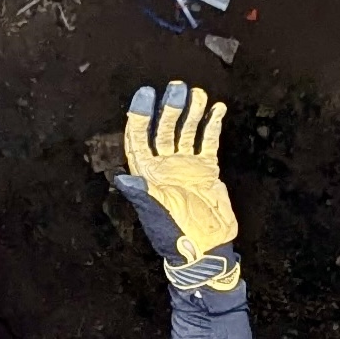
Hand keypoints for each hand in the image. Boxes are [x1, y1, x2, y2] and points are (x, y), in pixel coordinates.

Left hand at [114, 80, 240, 292]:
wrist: (206, 251)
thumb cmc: (175, 238)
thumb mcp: (156, 216)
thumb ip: (141, 195)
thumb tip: (123, 177)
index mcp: (147, 174)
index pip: (139, 137)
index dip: (140, 115)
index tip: (147, 94)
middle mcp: (164, 166)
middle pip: (163, 129)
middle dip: (169, 108)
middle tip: (177, 88)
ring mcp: (186, 166)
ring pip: (185, 131)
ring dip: (191, 112)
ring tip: (197, 94)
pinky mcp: (206, 170)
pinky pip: (208, 142)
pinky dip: (212, 125)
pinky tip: (217, 109)